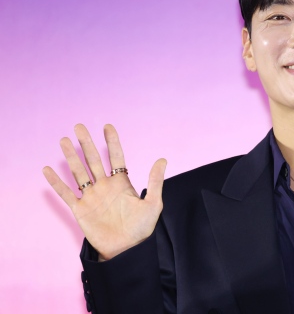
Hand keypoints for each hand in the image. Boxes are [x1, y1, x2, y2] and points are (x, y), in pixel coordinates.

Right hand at [43, 124, 165, 259]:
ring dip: (71, 157)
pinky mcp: (80, 210)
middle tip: (79, 126)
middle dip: (86, 143)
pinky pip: (66, 194)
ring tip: (64, 141)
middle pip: (93, 160)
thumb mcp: (153, 204)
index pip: (116, 157)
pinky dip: (56, 183)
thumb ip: (155, 182)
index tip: (107, 126)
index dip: (111, 142)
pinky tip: (47, 170)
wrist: (127, 250)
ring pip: (79, 172)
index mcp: (122, 183)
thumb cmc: (141, 228)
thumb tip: (162, 159)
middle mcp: (105, 186)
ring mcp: (91, 197)